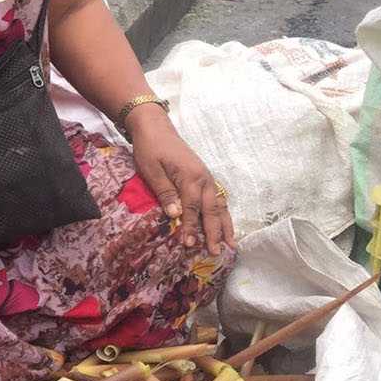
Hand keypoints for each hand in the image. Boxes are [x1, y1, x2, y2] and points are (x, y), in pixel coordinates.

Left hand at [128, 108, 233, 253]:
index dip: (191, 227)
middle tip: (215, 252)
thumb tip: (175, 215)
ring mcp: (207, 178)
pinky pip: (217, 199)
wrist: (156, 128)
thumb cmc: (150, 148)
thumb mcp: (152, 170)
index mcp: (190, 177)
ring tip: (230, 244)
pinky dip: (222, 214)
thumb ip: (165, 192)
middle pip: (212, 210)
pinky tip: (224, 225)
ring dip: (224, 225)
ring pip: (219, 205)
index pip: (192, 208)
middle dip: (214, 232)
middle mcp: (204, 179)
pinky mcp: (204, 178)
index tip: (188, 245)